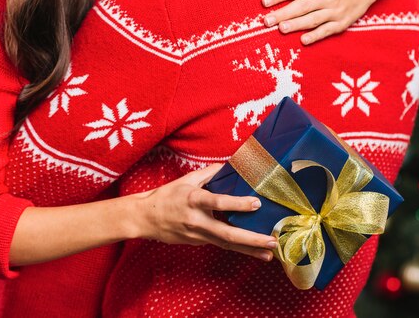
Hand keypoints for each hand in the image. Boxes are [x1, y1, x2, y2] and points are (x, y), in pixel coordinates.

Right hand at [130, 163, 275, 260]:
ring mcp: (198, 235)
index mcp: (194, 199)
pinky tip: (254, 251)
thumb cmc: (168, 195)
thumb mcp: (187, 179)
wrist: (146, 218)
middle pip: (227, 234)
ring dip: (250, 250)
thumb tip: (230, 164)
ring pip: (227, 245)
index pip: (218, 202)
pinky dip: (239, 249)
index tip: (256, 204)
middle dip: (252, 239)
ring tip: (270, 254)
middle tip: (272, 241)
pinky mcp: (198, 243)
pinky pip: (221, 245)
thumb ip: (210, 172)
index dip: (238, 203)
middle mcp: (197, 220)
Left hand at [262, 0, 388, 44]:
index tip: (265, 1)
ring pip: (313, 19)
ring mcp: (336, 11)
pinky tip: (303, 40)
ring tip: (280, 29)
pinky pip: (327, 30)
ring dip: (296, 25)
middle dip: (283, 14)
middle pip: (302, 6)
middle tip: (266, 20)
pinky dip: (316, 36)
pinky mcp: (343, 22)